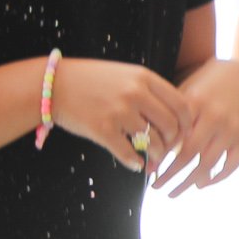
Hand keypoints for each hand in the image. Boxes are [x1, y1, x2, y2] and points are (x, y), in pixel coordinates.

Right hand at [51, 57, 193, 174]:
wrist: (51, 84)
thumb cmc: (90, 80)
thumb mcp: (125, 74)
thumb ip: (149, 90)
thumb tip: (175, 116)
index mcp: (144, 77)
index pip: (181, 104)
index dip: (187, 123)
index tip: (184, 133)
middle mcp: (135, 93)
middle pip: (170, 126)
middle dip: (172, 142)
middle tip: (168, 149)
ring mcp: (119, 111)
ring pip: (152, 142)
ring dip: (156, 155)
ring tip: (153, 159)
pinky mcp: (102, 129)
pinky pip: (128, 153)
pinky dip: (135, 162)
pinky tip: (136, 164)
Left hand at [150, 58, 238, 194]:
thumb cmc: (203, 88)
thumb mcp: (184, 95)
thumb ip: (169, 118)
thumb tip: (148, 150)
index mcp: (196, 104)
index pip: (174, 136)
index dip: (159, 156)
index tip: (147, 170)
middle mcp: (216, 117)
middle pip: (189, 154)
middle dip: (170, 174)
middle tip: (156, 187)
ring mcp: (233, 130)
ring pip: (208, 164)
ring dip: (188, 182)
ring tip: (173, 192)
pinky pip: (231, 166)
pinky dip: (215, 178)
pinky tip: (201, 184)